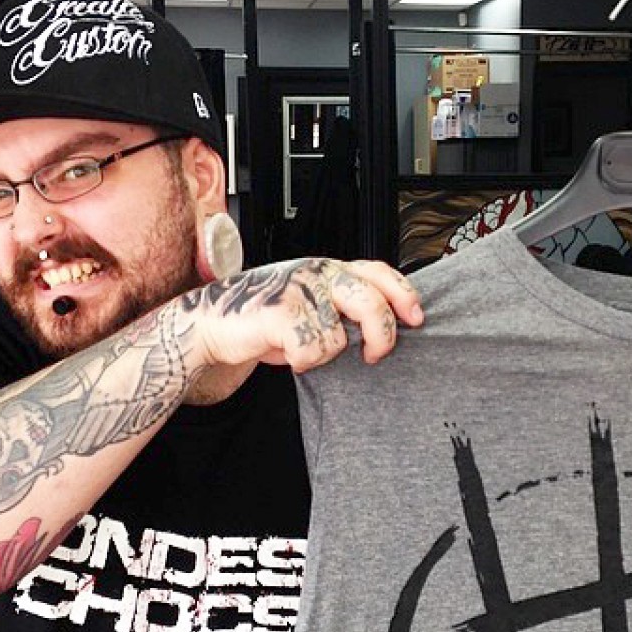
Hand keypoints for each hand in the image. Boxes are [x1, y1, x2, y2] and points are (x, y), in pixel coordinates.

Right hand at [186, 258, 423, 372]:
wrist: (214, 322)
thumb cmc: (265, 318)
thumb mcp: (311, 305)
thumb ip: (343, 307)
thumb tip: (386, 327)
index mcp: (329, 269)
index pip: (379, 272)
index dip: (403, 295)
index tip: (416, 319)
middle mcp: (317, 273)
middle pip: (371, 303)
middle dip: (382, 336)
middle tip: (374, 355)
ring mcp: (298, 290)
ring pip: (338, 338)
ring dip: (322, 354)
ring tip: (300, 346)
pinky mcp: (280, 312)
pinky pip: (311, 351)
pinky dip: (301, 362)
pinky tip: (285, 352)